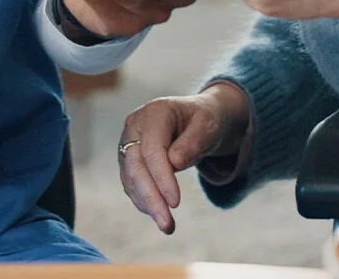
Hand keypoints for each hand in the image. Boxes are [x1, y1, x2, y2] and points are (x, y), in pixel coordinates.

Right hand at [118, 83, 249, 233]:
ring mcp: (129, 143)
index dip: (162, 177)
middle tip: (167, 225)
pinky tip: (159, 214)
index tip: (176, 203)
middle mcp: (135, 126)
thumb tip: (174, 162)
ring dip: (147, 205)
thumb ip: (194, 141)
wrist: (199, 120)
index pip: (152, 149)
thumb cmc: (206, 121)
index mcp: (155, 112)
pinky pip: (132, 184)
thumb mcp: (209, 126)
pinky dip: (144, 201)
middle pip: (135, 166)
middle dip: (150, 198)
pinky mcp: (129, 160)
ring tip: (167, 226)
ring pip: (130, 179)